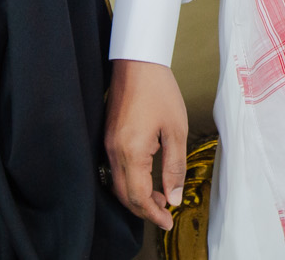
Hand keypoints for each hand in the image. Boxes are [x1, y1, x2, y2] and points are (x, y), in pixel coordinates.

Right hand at [106, 59, 187, 228]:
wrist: (137, 62)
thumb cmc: (159, 90)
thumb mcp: (176, 129)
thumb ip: (174, 167)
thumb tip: (173, 197)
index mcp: (131, 152)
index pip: (137, 197)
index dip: (153, 214)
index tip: (167, 222)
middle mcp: (114, 152)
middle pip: (125, 196)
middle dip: (144, 210)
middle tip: (165, 215)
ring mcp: (108, 145)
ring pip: (119, 184)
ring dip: (137, 197)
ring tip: (160, 198)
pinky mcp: (108, 138)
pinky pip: (116, 170)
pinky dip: (130, 182)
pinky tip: (147, 179)